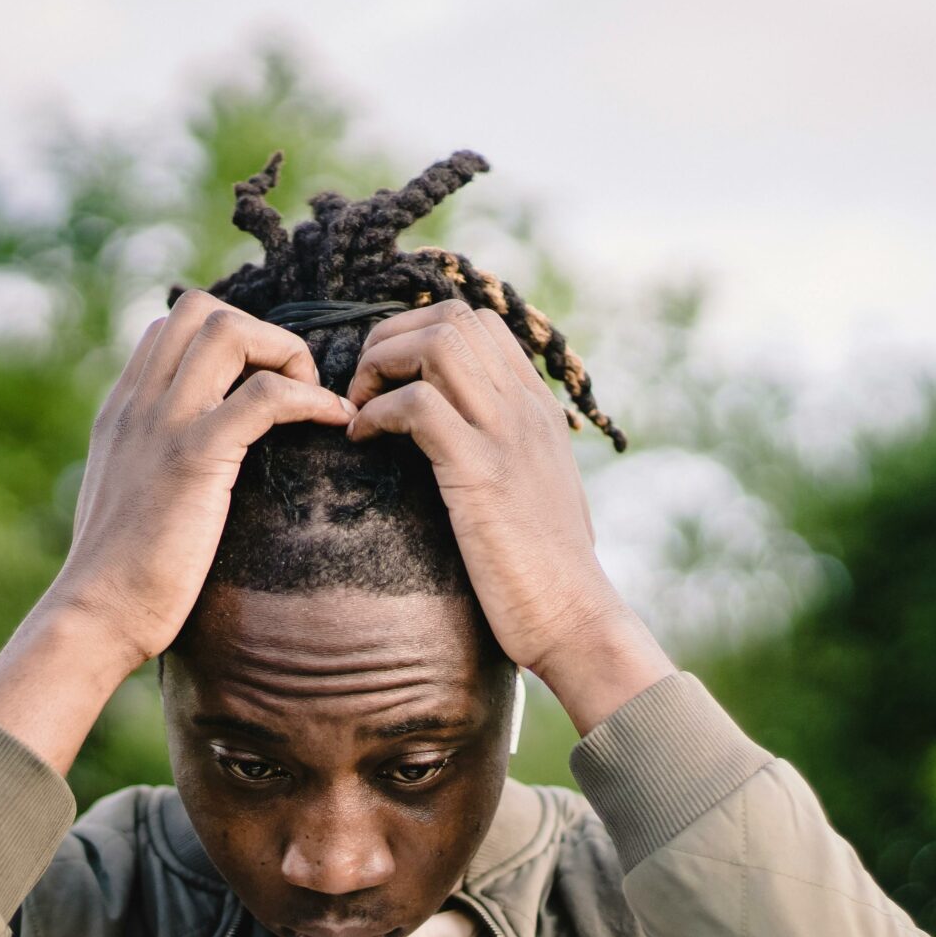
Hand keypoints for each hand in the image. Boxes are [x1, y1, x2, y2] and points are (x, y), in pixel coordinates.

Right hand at [52, 290, 354, 665]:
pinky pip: (264, 396)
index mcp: (122, 409)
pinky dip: (310, 398)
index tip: (263, 388)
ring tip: (311, 401)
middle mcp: (137, 403)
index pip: (171, 327)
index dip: (229, 340)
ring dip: (284, 354)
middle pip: (200, 310)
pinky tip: (333, 423)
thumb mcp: (129, 498)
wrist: (95, 617)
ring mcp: (162, 425)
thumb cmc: (121, 577)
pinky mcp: (192, 458)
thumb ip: (152, 462)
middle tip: (290, 389)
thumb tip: (195, 465)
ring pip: (229, 331)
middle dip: (260, 333)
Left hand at [345, 299, 673, 731]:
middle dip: (390, 339)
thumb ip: (504, 455)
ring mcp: (506, 436)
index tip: (388, 381)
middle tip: (363, 390)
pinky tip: (363, 442)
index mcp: (537, 409)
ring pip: (438, 344)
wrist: (574, 619)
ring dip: (382, 366)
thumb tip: (460, 447)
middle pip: (452, 318)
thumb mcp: (530, 493)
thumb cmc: (543, 572)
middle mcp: (525, 409)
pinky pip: (418, 405)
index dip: (417, 334)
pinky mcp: (481, 473)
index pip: (478, 323)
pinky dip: (377, 412)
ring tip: (361, 410)